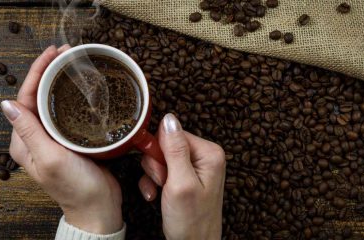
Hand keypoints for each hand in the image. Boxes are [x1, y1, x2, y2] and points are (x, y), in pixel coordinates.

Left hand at [1, 45, 122, 233]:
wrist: (98, 206)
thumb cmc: (75, 188)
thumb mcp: (51, 159)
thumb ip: (29, 132)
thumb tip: (7, 104)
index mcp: (24, 141)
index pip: (25, 98)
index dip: (37, 72)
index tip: (52, 54)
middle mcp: (36, 137)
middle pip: (37, 96)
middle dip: (48, 72)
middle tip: (65, 54)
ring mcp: (53, 138)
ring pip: (52, 103)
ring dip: (60, 82)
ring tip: (72, 65)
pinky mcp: (70, 140)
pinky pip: (67, 113)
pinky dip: (73, 97)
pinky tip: (82, 90)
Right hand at [138, 113, 225, 239]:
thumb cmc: (191, 220)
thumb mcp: (181, 183)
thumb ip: (175, 150)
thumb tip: (169, 119)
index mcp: (209, 153)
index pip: (174, 133)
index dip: (161, 151)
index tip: (161, 171)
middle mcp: (204, 157)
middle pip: (167, 145)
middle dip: (157, 165)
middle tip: (164, 183)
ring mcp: (194, 168)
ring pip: (160, 158)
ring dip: (154, 175)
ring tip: (162, 191)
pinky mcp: (185, 177)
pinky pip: (162, 170)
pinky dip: (154, 182)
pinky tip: (156, 195)